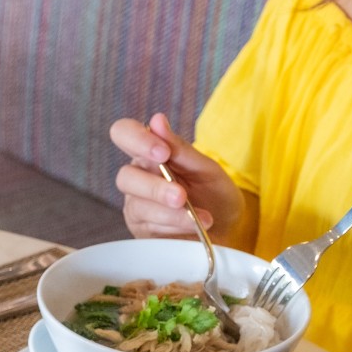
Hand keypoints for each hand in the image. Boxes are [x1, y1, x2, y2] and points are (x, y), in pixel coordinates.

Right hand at [109, 113, 247, 244]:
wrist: (226, 230)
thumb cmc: (214, 195)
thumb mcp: (205, 169)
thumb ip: (180, 148)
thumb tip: (157, 120)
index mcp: (149, 153)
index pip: (124, 134)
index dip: (137, 140)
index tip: (162, 152)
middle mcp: (138, 178)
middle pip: (126, 177)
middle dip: (155, 187)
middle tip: (181, 195)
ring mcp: (137, 206)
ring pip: (138, 206)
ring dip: (169, 212)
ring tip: (197, 216)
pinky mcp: (142, 231)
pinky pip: (150, 227)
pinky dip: (174, 226)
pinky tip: (193, 225)